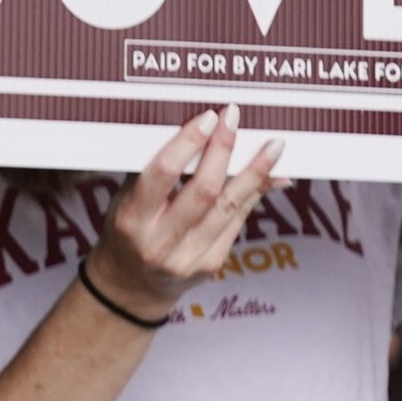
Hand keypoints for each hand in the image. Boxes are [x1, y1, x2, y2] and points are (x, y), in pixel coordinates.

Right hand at [87, 106, 286, 319]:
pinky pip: (238, 222)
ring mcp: (187, 257)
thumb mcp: (128, 199)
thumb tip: (205, 137)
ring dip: (255, 173)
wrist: (130, 283)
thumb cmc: (128, 230)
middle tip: (235, 120)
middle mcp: (159, 243)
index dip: (188, 143)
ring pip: (229, 207)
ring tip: (273, 146)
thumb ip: (158, 171)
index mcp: (132, 219)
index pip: (163, 174)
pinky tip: (271, 176)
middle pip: (203, 190)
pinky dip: (255, 194)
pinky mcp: (210, 264)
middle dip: (223, 150)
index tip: (207, 117)